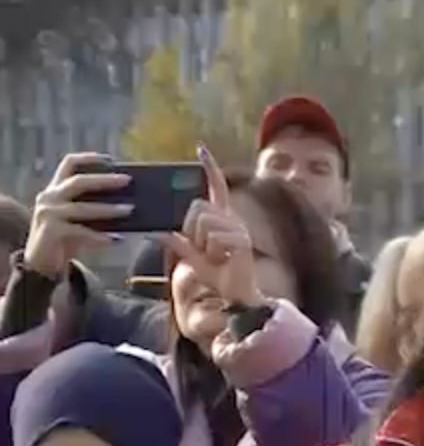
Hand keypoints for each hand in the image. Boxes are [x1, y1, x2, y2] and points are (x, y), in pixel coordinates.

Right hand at [24, 153, 130, 278]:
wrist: (42, 263)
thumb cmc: (67, 237)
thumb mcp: (81, 219)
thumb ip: (96, 208)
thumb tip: (131, 205)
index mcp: (57, 189)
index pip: (69, 164)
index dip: (90, 158)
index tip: (112, 160)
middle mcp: (49, 197)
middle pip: (78, 181)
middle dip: (104, 180)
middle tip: (128, 181)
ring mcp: (48, 213)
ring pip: (82, 207)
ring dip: (108, 209)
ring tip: (130, 210)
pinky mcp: (50, 231)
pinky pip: (80, 231)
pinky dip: (100, 236)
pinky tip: (116, 240)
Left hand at [163, 146, 262, 309]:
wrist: (237, 296)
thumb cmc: (219, 276)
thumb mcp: (192, 259)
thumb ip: (178, 244)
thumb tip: (158, 232)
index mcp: (222, 219)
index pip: (216, 188)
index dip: (209, 168)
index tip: (201, 149)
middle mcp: (232, 219)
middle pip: (198, 207)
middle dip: (191, 230)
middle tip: (204, 251)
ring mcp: (239, 229)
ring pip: (203, 223)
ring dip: (201, 244)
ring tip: (216, 258)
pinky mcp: (241, 241)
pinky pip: (213, 238)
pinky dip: (211, 252)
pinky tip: (223, 261)